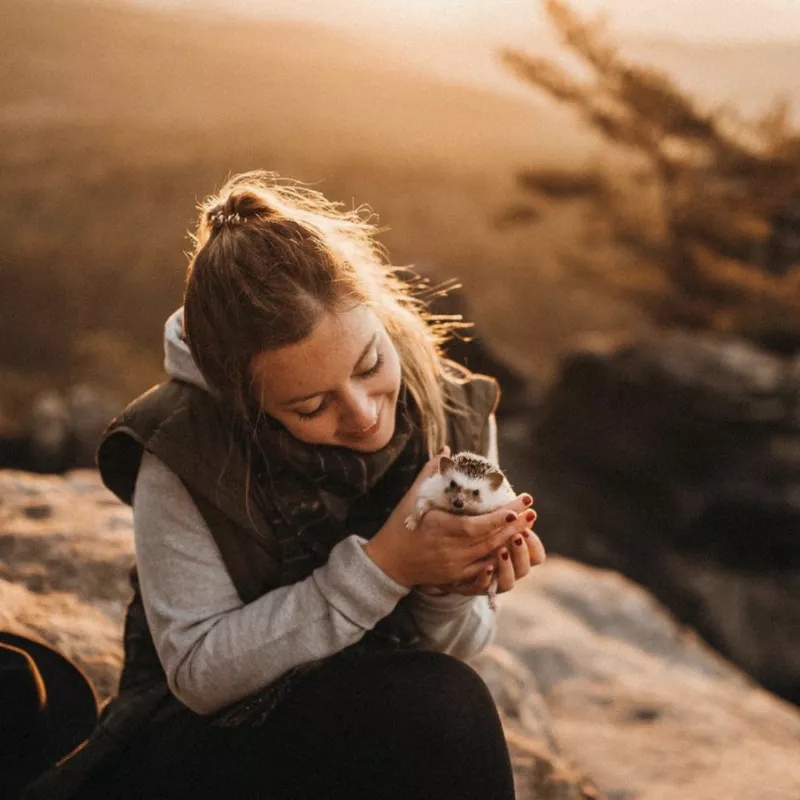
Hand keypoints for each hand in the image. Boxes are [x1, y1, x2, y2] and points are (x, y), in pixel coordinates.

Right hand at [364, 449, 533, 587]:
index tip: (521, 503)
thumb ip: (431, 472)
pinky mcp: (456, 579)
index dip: (503, 517)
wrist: (389, 563)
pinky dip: (499, 557)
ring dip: (511, 541)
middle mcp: (451, 552)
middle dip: (515, 526)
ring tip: (526, 524)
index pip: (480, 525)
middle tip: (531, 510)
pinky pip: (485, 569)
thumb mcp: (414, 496)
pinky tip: (511, 545)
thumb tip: (447, 450)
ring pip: (491, 555)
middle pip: (492, 541)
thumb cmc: (401, 525)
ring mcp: (455, 568)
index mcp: (441, 530)